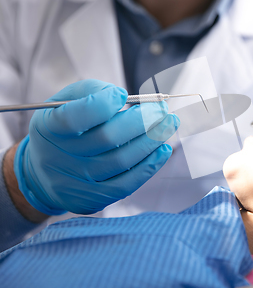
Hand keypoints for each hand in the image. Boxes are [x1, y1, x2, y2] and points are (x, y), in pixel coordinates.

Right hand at [14, 79, 178, 214]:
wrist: (44, 171)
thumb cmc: (62, 129)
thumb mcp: (65, 102)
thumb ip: (91, 92)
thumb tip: (123, 97)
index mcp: (49, 128)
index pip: (75, 117)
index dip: (103, 104)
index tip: (122, 94)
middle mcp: (60, 158)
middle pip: (107, 139)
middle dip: (142, 121)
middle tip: (161, 109)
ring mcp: (76, 182)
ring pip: (122, 161)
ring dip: (152, 140)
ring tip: (169, 123)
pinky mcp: (92, 199)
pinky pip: (127, 184)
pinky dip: (150, 165)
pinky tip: (162, 149)